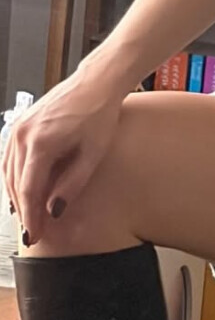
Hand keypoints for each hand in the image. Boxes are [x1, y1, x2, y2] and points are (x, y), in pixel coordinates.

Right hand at [2, 64, 127, 248]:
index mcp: (40, 143)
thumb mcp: (92, 154)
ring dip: (17, 198)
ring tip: (27, 219)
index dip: (30, 217)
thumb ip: (72, 184)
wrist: (96, 83)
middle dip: (23, 212)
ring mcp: (18, 128)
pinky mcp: (20, 125)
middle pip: (16, 184)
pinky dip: (14, 179)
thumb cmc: (99, 113)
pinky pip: (10, 159)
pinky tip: (21, 193)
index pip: (29, 191)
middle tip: (32, 234)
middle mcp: (23, 135)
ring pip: (9, 173)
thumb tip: (54, 210)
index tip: (34, 236)